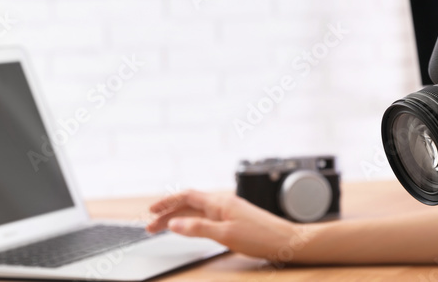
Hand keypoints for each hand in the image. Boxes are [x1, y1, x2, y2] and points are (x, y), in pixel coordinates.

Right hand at [145, 190, 313, 261]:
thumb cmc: (260, 237)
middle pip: (189, 204)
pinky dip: (192, 222)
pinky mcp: (235, 219)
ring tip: (163, 229)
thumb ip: (198, 228)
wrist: (287, 240)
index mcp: (219, 202)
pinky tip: (189, 228)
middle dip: (168, 214)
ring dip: (178, 218)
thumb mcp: (225, 235)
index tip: (150, 212)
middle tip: (149, 227)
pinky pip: (207, 217)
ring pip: (197, 212)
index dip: (167, 203)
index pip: (187, 197)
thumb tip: (174, 223)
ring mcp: (229, 211)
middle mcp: (223, 203)